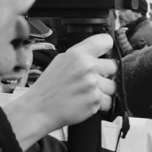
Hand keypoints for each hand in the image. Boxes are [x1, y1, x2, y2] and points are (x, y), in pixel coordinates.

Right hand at [3, 33, 116, 149]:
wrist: (38, 109)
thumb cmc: (48, 87)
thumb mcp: (60, 61)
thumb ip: (81, 55)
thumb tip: (99, 53)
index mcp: (78, 54)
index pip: (106, 41)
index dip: (107, 49)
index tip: (105, 54)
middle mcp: (87, 67)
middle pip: (113, 66)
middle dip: (105, 74)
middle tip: (91, 80)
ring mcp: (92, 84)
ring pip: (112, 85)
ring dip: (103, 91)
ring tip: (86, 93)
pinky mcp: (95, 100)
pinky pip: (108, 101)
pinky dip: (100, 104)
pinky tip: (86, 102)